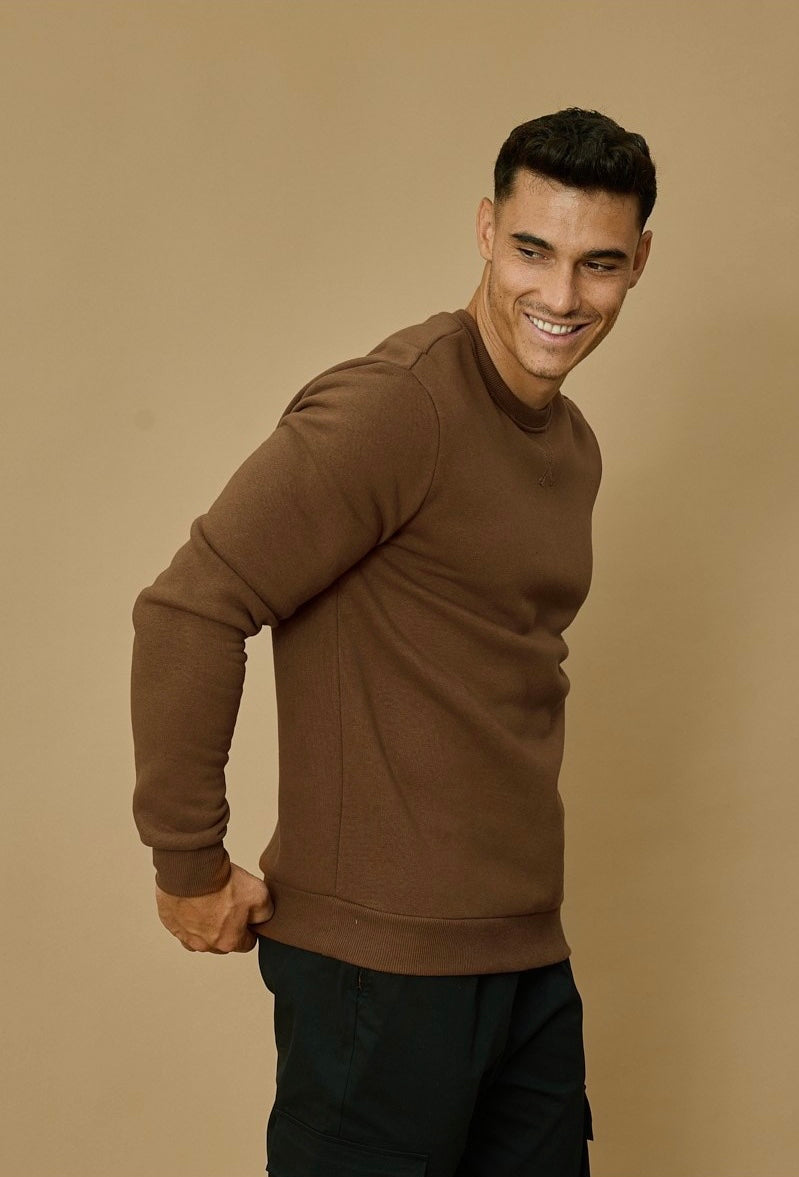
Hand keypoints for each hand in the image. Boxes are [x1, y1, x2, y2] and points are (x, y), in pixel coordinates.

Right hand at [155, 862, 273, 953]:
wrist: (192, 870)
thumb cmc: (222, 883)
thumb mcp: (260, 894)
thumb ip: (264, 912)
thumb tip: (262, 919)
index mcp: (229, 941)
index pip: (247, 944)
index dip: (249, 928)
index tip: (246, 915)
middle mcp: (206, 945)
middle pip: (222, 942)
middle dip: (227, 927)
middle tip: (227, 904)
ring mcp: (185, 936)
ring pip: (201, 936)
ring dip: (205, 924)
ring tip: (209, 900)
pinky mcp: (170, 923)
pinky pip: (182, 925)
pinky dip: (188, 916)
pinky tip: (193, 899)